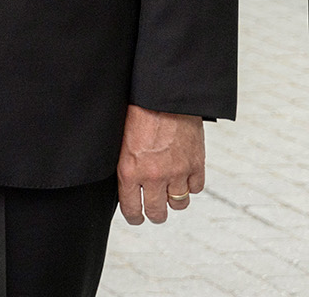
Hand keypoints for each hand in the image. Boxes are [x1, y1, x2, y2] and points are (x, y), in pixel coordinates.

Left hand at [117, 103, 204, 224]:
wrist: (163, 98)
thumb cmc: (136, 113)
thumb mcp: (120, 141)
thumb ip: (125, 165)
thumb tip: (126, 184)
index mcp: (129, 171)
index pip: (132, 208)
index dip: (134, 217)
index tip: (136, 218)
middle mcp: (154, 176)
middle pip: (157, 213)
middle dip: (154, 215)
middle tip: (153, 212)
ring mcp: (177, 172)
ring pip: (179, 204)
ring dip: (174, 201)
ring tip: (169, 194)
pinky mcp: (196, 164)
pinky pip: (196, 188)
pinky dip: (191, 185)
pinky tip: (184, 178)